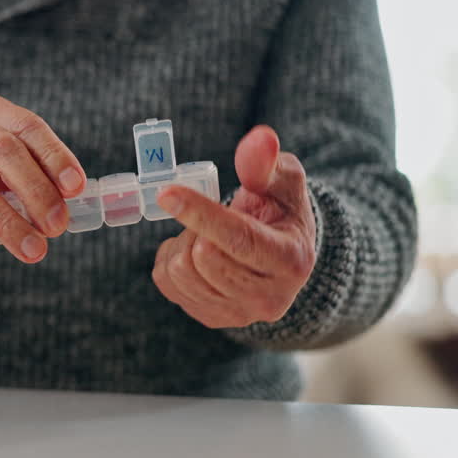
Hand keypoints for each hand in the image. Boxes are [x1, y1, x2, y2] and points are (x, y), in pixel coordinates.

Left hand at [151, 125, 315, 327]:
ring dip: (183, 242)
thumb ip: (268, 162)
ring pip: (180, 272)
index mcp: (291, 262)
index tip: (167, 192)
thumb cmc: (281, 212)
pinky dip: (171, 259)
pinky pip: (166, 283)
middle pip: (201, 257)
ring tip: (207, 234)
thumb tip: (259, 139)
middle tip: (210, 215)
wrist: (280, 260)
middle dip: (196, 226)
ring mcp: (238, 315)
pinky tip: (196, 251)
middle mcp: (268, 299)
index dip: (200, 214)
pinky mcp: (210, 318)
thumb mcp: (283, 181)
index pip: (239, 239)